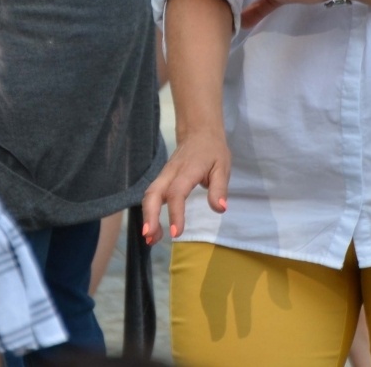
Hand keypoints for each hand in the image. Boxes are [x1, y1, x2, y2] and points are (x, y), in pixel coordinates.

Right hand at [140, 129, 229, 245]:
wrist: (199, 131)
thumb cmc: (212, 151)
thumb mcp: (222, 167)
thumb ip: (220, 188)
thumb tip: (220, 209)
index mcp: (187, 170)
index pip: (176, 193)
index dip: (175, 213)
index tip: (176, 233)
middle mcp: (171, 173)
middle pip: (153, 193)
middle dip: (149, 216)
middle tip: (150, 237)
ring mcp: (164, 175)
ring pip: (149, 195)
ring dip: (147, 217)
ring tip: (150, 239)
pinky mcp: (162, 179)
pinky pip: (151, 195)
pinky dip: (149, 212)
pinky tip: (153, 229)